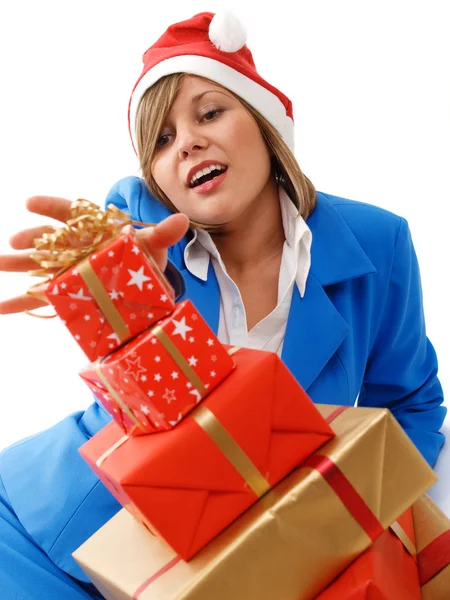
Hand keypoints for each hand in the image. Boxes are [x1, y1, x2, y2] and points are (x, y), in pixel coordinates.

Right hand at [0, 195, 189, 314]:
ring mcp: (67, 269)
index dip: (51, 207)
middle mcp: (76, 247)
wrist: (143, 286)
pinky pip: (39, 295)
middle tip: (16, 241)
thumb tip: (183, 220)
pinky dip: (19, 301)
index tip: (30, 202)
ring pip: (39, 264)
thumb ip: (162, 234)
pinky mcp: (64, 291)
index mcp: (94, 230)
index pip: (71, 214)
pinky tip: (0, 306)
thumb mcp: (153, 246)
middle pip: (50, 239)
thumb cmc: (144, 258)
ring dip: (17, 264)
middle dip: (32, 239)